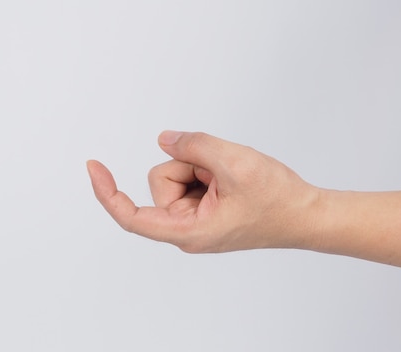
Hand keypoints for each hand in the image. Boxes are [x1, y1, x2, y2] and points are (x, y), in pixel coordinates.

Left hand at [87, 131, 321, 252]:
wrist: (306, 215)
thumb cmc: (277, 199)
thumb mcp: (234, 162)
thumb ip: (194, 145)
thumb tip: (164, 140)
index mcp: (187, 231)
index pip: (131, 217)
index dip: (108, 192)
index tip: (93, 166)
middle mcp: (186, 229)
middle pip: (160, 181)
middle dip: (188, 164)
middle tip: (224, 172)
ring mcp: (195, 219)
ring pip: (176, 175)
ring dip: (202, 165)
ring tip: (232, 177)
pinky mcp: (204, 209)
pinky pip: (191, 176)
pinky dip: (208, 169)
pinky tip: (231, 179)